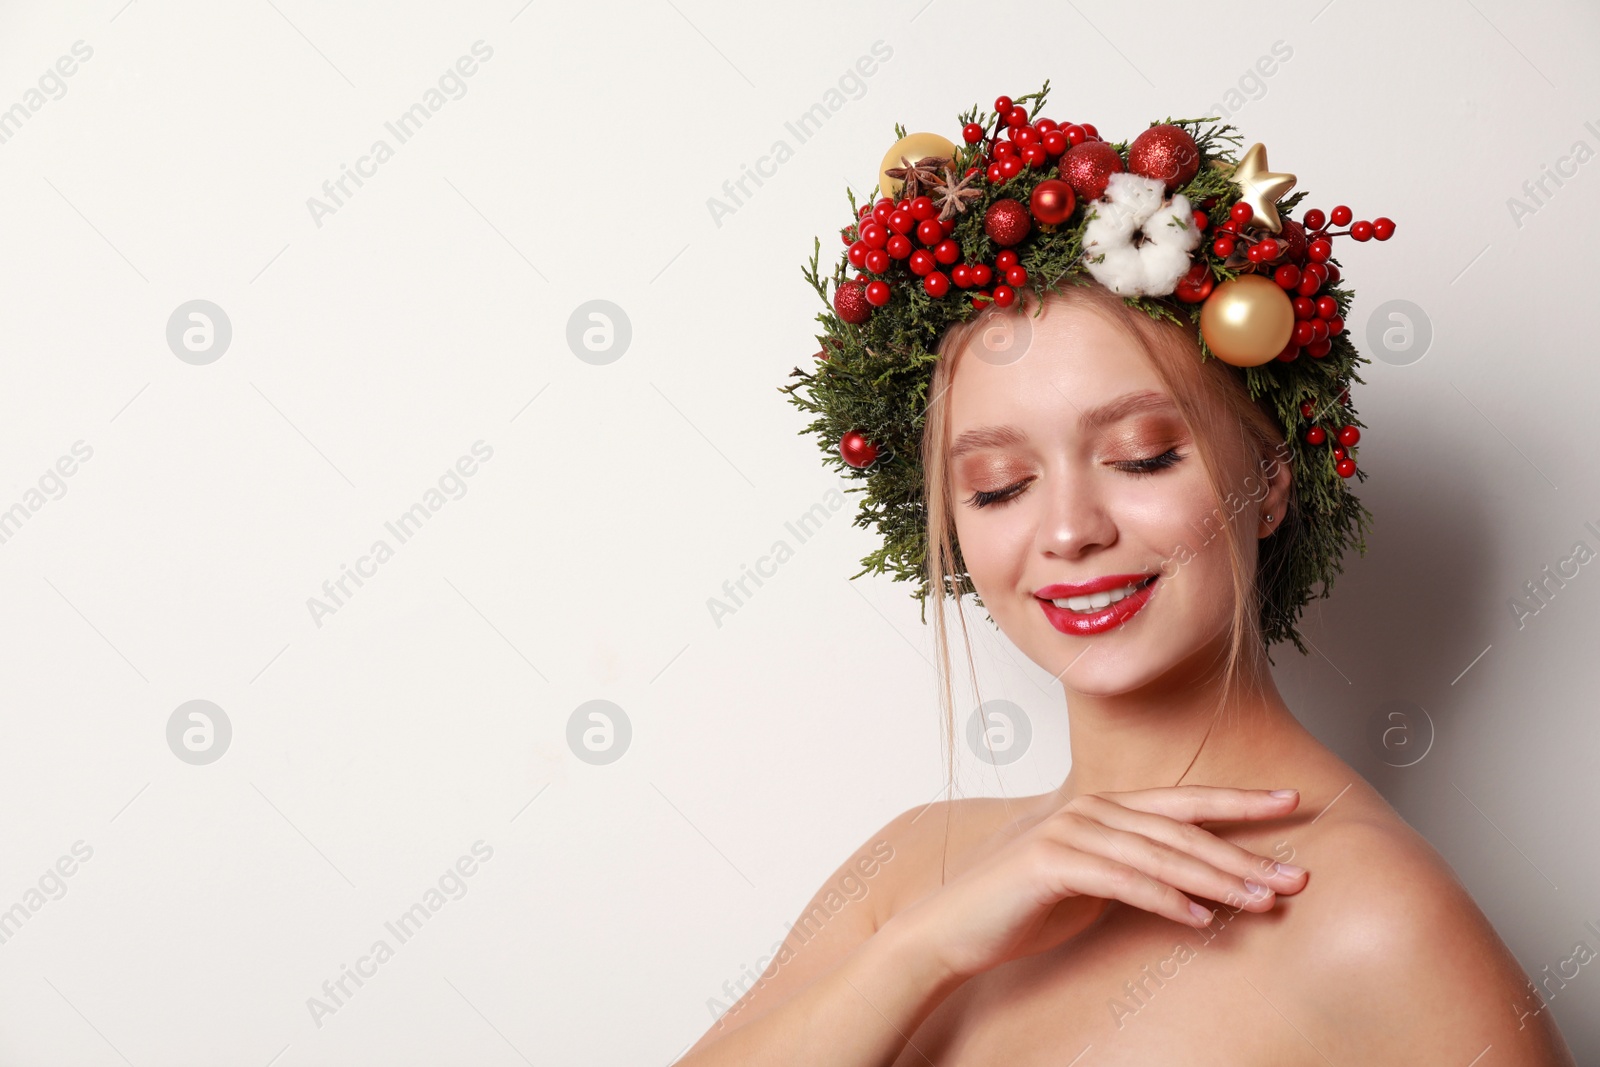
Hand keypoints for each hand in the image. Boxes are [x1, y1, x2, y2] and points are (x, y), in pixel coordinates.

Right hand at [890, 786, 1309, 981]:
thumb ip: (1133, 870)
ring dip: (1216, 879)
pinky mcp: (1051, 862)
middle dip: (1243, 851)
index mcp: (1103, 809)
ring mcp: (1069, 832)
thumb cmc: (1022, 909)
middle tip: (1295, 874)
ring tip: (1262, 900)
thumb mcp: (1090, 884)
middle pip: (1182, 828)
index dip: (1238, 800)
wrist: (954, 929)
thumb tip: (1190, 883)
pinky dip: (1166, 900)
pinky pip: (1122, 881)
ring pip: (1160, 854)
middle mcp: (1090, 810)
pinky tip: (1201, 920)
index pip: (1183, 802)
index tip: (1292, 800)